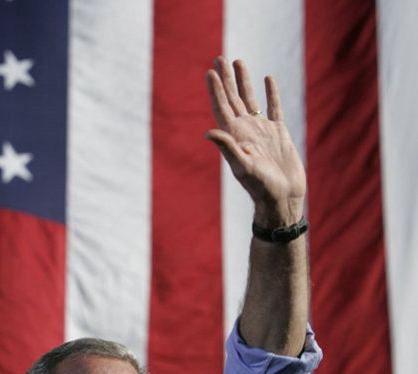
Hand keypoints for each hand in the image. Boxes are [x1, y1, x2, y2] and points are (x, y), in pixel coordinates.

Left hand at [205, 56, 305, 227]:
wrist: (282, 198)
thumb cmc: (261, 186)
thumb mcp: (242, 166)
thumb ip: (227, 147)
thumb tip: (208, 132)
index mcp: (235, 137)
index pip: (222, 108)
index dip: (215, 90)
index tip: (210, 71)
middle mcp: (246, 131)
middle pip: (233, 99)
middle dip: (226, 79)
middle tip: (219, 57)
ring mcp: (262, 131)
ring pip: (251, 100)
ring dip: (244, 82)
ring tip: (239, 61)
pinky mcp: (279, 134)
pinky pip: (274, 108)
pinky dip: (271, 94)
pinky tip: (268, 79)